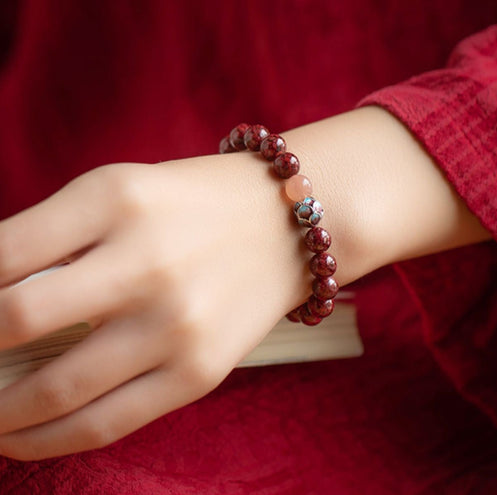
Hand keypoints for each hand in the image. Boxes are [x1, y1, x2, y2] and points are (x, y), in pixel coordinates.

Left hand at [0, 155, 317, 459]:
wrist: (286, 227)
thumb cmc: (193, 205)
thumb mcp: (120, 192)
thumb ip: (52, 237)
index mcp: (116, 199)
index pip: (1, 253)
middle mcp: (147, 261)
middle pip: (16, 319)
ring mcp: (177, 323)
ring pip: (54, 389)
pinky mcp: (199, 372)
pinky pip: (105, 423)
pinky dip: (45, 440)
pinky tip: (18, 437)